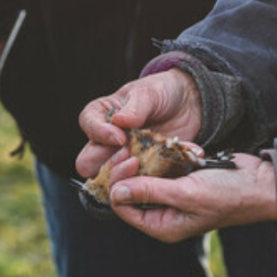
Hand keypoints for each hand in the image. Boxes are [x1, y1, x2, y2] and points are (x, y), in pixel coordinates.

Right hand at [74, 69, 201, 179]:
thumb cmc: (162, 92)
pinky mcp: (142, 172)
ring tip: (150, 165)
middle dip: (107, 165)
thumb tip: (119, 121)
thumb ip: (135, 107)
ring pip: (110, 180)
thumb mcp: (149, 93)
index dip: (100, 134)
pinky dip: (154, 179)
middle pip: (88, 162)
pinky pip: (139, 184)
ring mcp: (123, 159)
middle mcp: (106, 141)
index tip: (121, 138)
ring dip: (127, 177)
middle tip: (131, 158)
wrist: (188, 104)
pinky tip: (172, 163)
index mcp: (102, 115)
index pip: (88, 124)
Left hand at [108, 152, 276, 243]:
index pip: (122, 206)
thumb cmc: (228, 195)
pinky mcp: (183, 177)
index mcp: (161, 225)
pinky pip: (165, 163)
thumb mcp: (186, 194)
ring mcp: (174, 194)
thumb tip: (115, 193)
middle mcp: (164, 212)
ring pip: (146, 172)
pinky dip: (170, 152)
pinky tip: (184, 148)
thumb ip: (149, 192)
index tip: (130, 159)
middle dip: (131, 167)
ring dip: (153, 156)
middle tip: (135, 147)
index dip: (119, 182)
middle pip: (130, 188)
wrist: (261, 183)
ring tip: (165, 146)